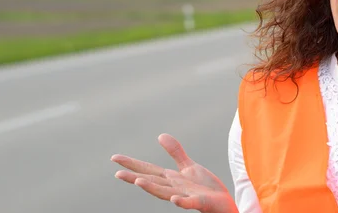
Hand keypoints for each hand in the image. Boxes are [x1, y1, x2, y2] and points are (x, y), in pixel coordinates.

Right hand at [111, 133, 237, 212]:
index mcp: (171, 178)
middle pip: (152, 181)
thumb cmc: (204, 188)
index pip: (148, 170)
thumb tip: (160, 135)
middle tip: (117, 173)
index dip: (132, 163)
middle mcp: (174, 187)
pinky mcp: (199, 202)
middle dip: (135, 177)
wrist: (223, 203)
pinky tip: (174, 199)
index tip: (114, 158)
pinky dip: (181, 201)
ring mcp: (186, 195)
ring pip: (165, 192)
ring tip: (138, 182)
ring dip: (152, 188)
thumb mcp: (189, 166)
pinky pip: (189, 202)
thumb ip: (175, 152)